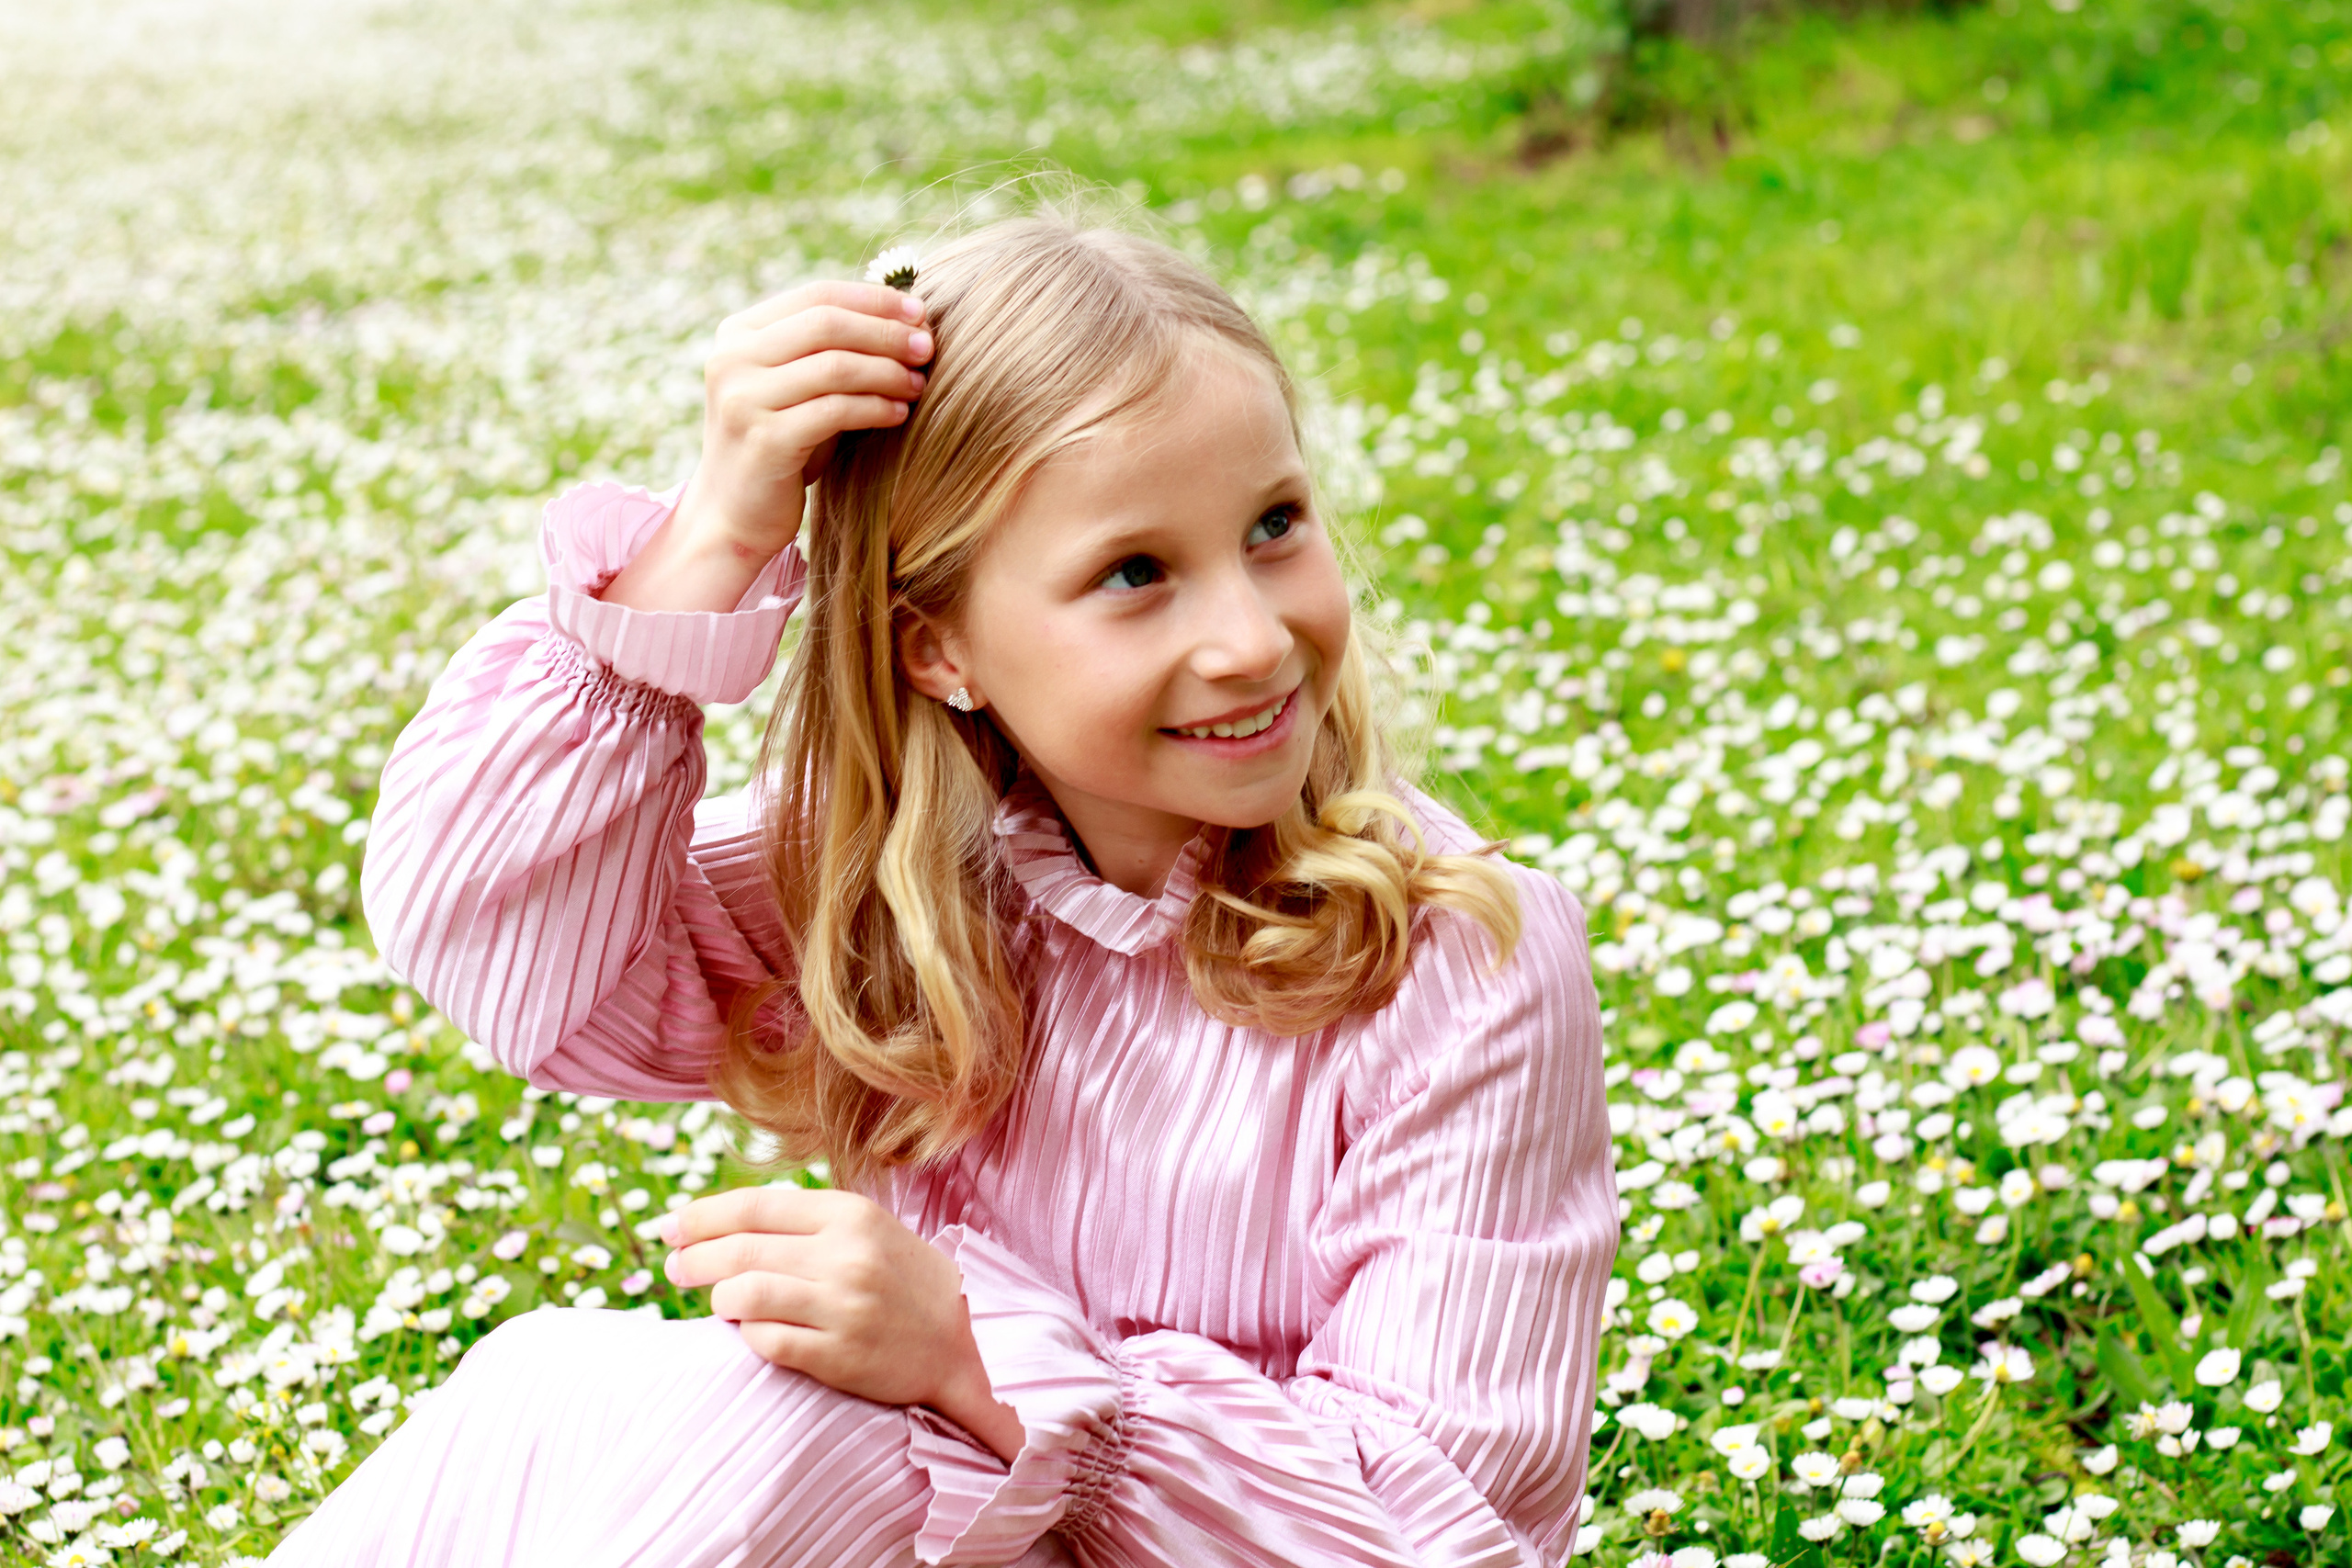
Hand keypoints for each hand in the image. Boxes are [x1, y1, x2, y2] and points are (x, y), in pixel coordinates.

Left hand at [659, 1185, 1024, 1458]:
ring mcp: (843, 1307)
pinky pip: (765, 1341)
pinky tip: (751, 1331)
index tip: (672, 1226)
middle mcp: (846, 1256)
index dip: (701, 1216)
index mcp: (849, 1214)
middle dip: (693, 1260)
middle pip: (740, 1251)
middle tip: (675, 1267)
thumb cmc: (895, 1277)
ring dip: (717, 1300)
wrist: (953, 1341)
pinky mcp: (839, 1355)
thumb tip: (713, 1223)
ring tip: (716, 1303)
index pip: (753, 1207)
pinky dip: (747, 1335)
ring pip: (744, 1295)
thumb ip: (799, 1221)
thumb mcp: (861, 1228)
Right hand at [671, 280, 932, 560]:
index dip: (874, 300)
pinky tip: (900, 413)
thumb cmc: (782, 446)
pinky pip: (835, 411)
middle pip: (827, 324)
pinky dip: (875, 407)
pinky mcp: (764, 440)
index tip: (920, 311)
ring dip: (887, 372)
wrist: (734, 515)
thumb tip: (908, 316)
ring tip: (919, 383)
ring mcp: (743, 399)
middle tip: (927, 347)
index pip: (817, 296)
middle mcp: (732, 359)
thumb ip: (833, 350)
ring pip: (835, 366)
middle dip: (886, 333)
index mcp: (739, 333)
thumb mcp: (799, 386)